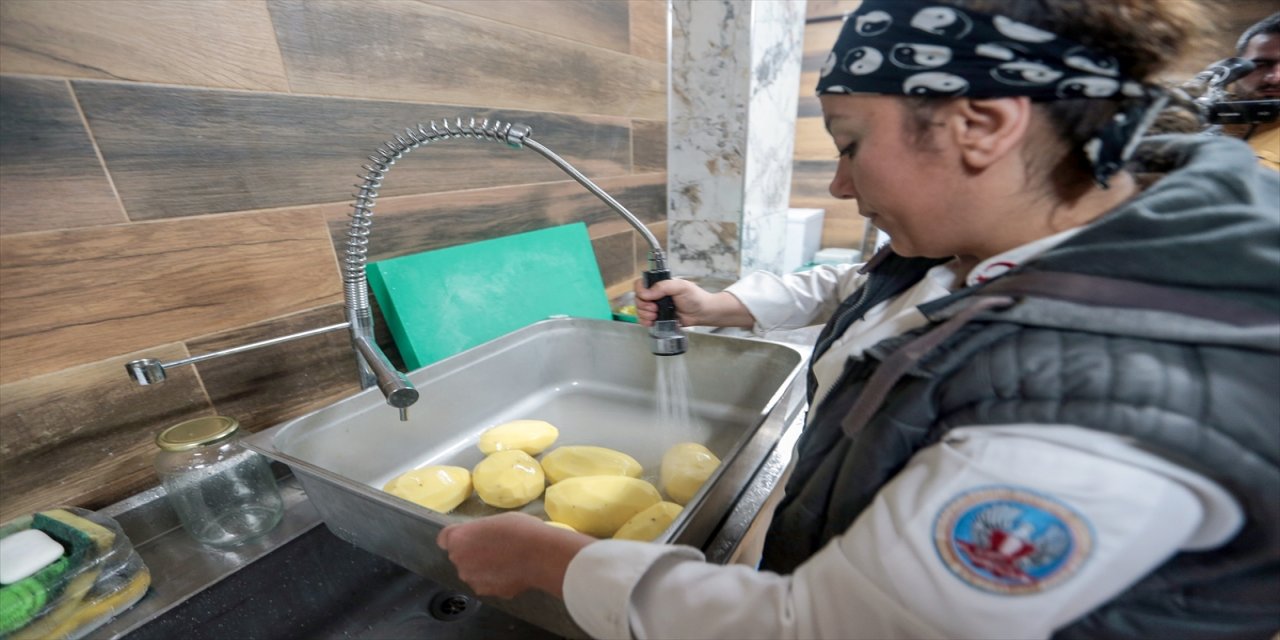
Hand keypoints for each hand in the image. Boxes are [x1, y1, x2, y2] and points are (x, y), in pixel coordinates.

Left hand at [436, 512, 593, 598]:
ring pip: (473, 572)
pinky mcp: (488, 592)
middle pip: (459, 556)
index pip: (444, 538)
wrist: (540, 555)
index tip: (471, 536)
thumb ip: (479, 532)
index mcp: (458, 539)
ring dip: (483, 568)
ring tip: (506, 561)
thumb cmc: (519, 529)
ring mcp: (473, 580)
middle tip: (494, 547)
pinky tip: (512, 572)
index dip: (458, 537)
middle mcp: (459, 561)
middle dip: (471, 552)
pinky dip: (495, 580)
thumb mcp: (495, 520)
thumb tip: (481, 540)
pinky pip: (487, 583)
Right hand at [634, 278, 755, 328]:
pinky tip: (652, 322)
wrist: (703, 313)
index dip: (641, 291)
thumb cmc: (694, 297)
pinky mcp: (658, 318)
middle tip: (655, 309)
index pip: (641, 284)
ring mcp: (656, 307)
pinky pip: (644, 320)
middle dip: (643, 306)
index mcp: (659, 285)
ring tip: (655, 316)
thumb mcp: (680, 287)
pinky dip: (645, 322)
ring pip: (639, 310)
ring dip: (644, 315)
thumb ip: (663, 287)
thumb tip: (646, 293)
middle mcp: (655, 295)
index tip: (648, 298)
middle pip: (638, 299)